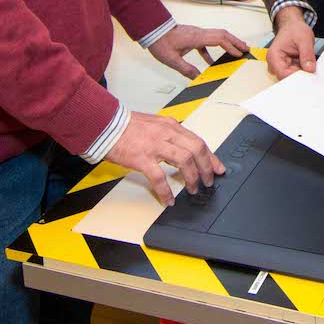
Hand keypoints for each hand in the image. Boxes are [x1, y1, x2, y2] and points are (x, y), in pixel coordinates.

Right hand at [106, 111, 224, 205]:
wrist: (104, 124)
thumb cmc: (126, 126)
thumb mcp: (154, 124)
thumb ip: (169, 134)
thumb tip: (183, 147)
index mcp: (170, 126)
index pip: (198, 141)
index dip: (211, 156)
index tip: (218, 168)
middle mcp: (166, 133)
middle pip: (196, 150)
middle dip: (206, 168)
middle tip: (208, 181)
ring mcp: (155, 145)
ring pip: (184, 160)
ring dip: (192, 177)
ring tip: (193, 189)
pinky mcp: (142, 158)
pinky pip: (159, 177)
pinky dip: (166, 190)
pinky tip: (169, 199)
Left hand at [148, 23, 248, 79]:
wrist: (152, 30)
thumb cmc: (160, 42)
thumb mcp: (172, 60)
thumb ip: (186, 69)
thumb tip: (198, 78)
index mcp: (197, 37)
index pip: (219, 39)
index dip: (231, 46)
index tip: (239, 54)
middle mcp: (199, 33)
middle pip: (223, 34)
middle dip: (236, 42)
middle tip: (246, 49)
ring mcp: (196, 33)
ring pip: (217, 35)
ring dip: (228, 43)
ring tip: (236, 51)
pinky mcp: (193, 36)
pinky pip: (207, 42)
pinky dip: (213, 50)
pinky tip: (212, 62)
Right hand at [267, 6, 317, 78]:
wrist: (293, 26)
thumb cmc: (295, 29)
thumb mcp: (304, 39)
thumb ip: (307, 54)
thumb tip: (310, 69)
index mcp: (274, 56)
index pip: (283, 73)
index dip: (297, 76)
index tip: (309, 75)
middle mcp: (274, 64)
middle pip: (286, 78)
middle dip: (300, 77)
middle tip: (313, 73)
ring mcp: (280, 66)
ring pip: (291, 78)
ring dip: (302, 75)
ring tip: (311, 68)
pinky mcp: (287, 67)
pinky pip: (295, 75)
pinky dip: (303, 73)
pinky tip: (309, 68)